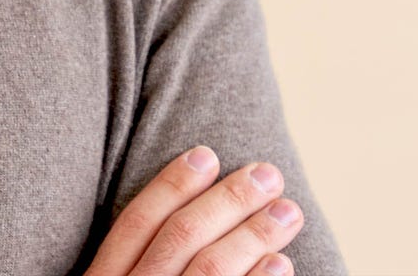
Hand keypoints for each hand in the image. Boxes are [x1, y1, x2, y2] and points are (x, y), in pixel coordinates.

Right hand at [83, 146, 303, 275]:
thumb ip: (130, 259)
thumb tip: (183, 206)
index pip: (137, 223)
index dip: (171, 184)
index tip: (206, 153)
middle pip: (179, 240)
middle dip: (226, 202)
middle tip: (267, 174)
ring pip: (208, 271)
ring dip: (253, 236)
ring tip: (287, 212)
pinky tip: (282, 264)